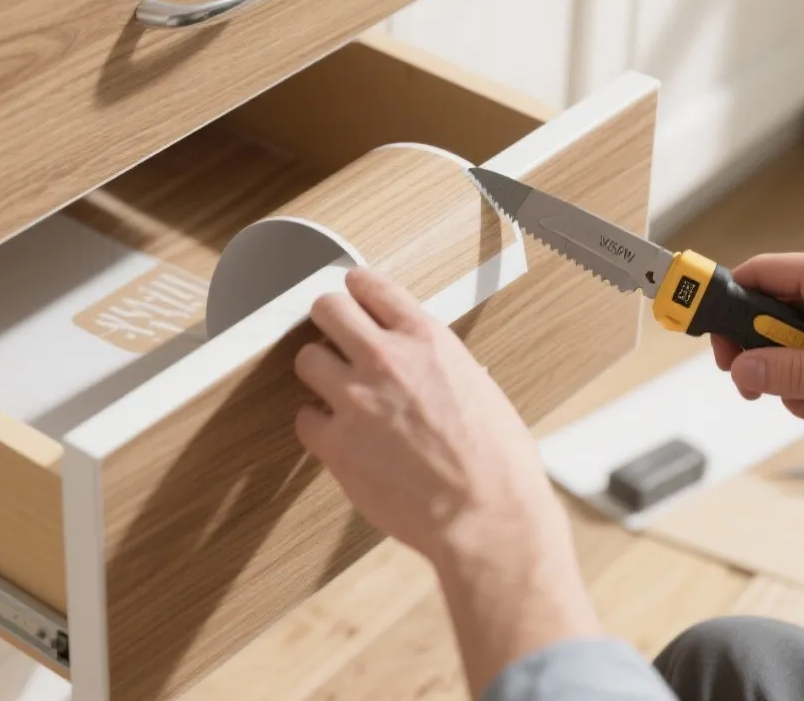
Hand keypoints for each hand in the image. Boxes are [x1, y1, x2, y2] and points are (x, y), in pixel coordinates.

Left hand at [296, 268, 598, 692]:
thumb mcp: (479, 386)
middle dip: (329, 320)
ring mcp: (355, 400)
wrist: (487, 516)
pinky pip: (304, 418)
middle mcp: (386, 360)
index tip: (354, 295)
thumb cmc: (498, 462)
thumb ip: (437, 363)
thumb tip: (419, 362)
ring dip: (320, 372)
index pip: (373, 286)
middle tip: (334, 337)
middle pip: (327, 309)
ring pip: (306, 358)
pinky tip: (339, 436)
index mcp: (428, 340)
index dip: (358, 289)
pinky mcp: (336, 443)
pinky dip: (318, 425)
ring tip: (338, 391)